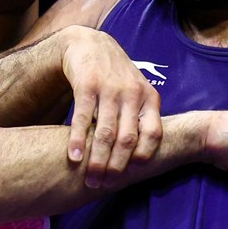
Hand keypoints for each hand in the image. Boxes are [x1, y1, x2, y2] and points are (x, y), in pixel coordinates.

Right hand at [60, 26, 162, 187]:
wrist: (90, 44)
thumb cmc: (116, 77)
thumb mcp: (137, 93)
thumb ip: (141, 119)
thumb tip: (142, 159)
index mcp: (149, 98)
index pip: (154, 134)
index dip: (144, 157)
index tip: (131, 176)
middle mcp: (133, 94)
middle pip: (128, 138)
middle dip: (116, 166)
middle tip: (103, 185)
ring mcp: (110, 88)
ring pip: (106, 132)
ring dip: (97, 159)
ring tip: (89, 179)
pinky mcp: (88, 84)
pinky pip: (84, 117)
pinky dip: (78, 140)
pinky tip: (74, 157)